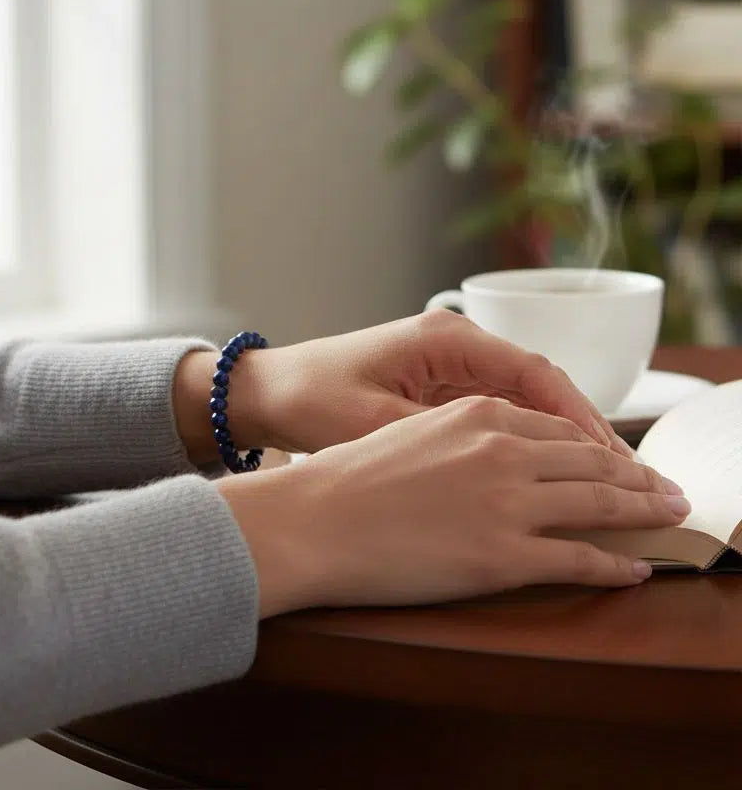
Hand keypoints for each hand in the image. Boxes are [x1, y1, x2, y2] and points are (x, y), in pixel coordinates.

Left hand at [181, 310, 632, 461]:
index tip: (611, 458)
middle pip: (537, 384)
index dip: (578, 416)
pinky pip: (497, 410)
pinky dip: (525, 438)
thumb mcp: (373, 424)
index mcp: (444, 340)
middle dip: (580, 429)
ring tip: (599, 484)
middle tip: (624, 479)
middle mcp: (453, 343)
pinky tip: (545, 475)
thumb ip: (438, 438)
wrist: (269, 393)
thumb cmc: (311, 400)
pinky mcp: (436, 385)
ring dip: (557, 436)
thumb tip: (505, 466)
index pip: (533, 372)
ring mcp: (446, 364)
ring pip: (522, 399)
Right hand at [217, 396, 688, 616]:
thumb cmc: (346, 475)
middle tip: (668, 490)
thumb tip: (495, 456)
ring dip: (645, 512)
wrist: (313, 518)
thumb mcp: (406, 427)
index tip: (617, 461)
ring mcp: (509, 502)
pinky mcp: (504, 555)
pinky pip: (581, 559)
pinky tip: (634, 567)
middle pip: (593, 462)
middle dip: (638, 478)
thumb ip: (461, 434)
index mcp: (478, 413)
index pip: (557, 428)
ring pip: (602, 504)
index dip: (597, 447)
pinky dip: (616, 564)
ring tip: (669, 518)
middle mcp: (503, 450)